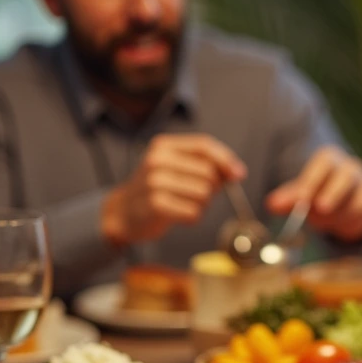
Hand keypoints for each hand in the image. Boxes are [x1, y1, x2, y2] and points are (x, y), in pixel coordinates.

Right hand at [102, 134, 246, 244]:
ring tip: (183, 204)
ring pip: (204, 194)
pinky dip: (192, 217)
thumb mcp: (173, 167)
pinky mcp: (156, 205)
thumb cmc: (155, 189)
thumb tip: (236, 172)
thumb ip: (202, 164)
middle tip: (196, 195)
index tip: (239, 174)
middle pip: (209, 173)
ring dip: (201, 204)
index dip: (226, 159)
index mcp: (163, 146)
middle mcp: (157, 160)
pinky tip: (178, 215)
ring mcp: (155, 182)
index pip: (204, 145)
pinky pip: (194, 212)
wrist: (122, 212)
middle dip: (212, 188)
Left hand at [265, 146, 361, 242]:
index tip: (302, 198)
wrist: (344, 210)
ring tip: (326, 222)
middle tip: (320, 208)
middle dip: (332, 192)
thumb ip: (288, 200)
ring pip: (356, 190)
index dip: (313, 180)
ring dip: (341, 208)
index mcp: (327, 159)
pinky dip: (354, 214)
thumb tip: (270, 205)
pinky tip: (341, 223)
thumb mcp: (301, 198)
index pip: (323, 163)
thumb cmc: (318, 197)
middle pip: (344, 174)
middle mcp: (347, 165)